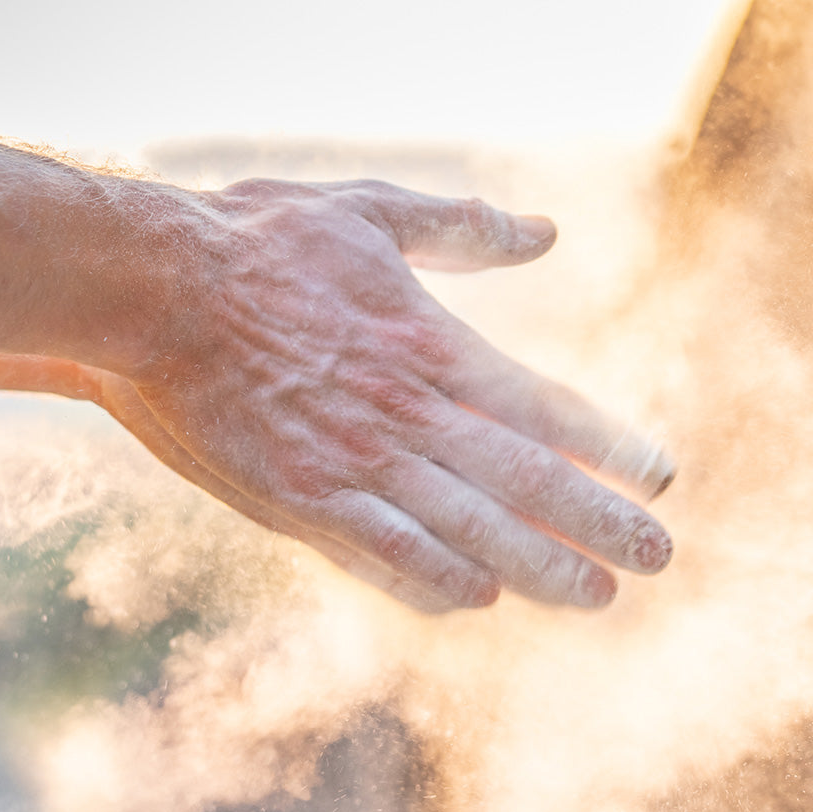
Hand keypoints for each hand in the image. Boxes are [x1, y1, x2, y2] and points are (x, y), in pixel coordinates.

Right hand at [118, 179, 673, 611]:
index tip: (660, 477)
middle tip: (658, 558)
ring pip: (465, 529)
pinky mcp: (297, 501)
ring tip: (597, 596)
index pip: (542, 408)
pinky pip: (378, 554)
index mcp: (427, 345)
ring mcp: (352, 465)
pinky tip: (474, 601)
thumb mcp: (367, 210)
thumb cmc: (258, 245)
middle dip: (596, 521)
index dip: (607, 445)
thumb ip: (460, 225)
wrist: (152, 292)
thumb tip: (542, 231)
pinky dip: (430, 580)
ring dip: (537, 567)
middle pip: (522, 481)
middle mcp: (404, 414)